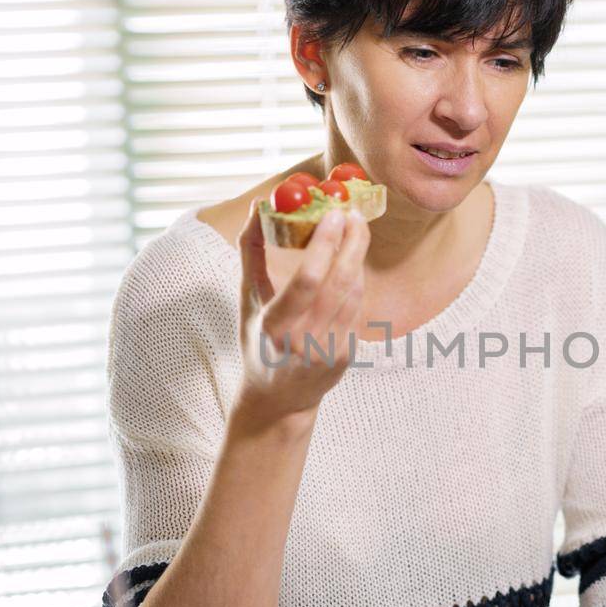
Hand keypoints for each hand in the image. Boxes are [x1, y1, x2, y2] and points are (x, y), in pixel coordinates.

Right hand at [235, 202, 369, 423]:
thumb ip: (251, 253)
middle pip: (339, 282)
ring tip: (354, 230)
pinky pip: (357, 307)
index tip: (333, 214)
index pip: (307, 281)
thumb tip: (257, 207)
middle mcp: (303, 340)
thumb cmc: (258, 341)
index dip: (324, 245)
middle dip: (352, 242)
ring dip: (357, 257)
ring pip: (353, 292)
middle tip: (353, 213)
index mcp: (274, 326)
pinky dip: (356, 280)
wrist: (279, 399)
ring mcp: (329, 350)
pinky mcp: (347, 355)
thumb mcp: (248, 300)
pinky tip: (351, 263)